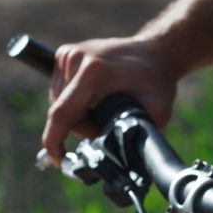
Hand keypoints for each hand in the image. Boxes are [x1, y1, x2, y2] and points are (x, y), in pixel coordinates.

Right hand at [42, 37, 180, 164]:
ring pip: (59, 102)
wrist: (155, 52)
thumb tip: (124, 157)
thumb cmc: (157, 82)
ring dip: (78, 113)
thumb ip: (139, 134)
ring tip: (104, 105)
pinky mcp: (65, 53)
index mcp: (93, 73)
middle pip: (61, 112)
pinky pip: (61, 90)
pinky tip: (95, 95)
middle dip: (82, 127)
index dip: (55, 141)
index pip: (61, 114)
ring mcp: (68, 54)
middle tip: (108, 122)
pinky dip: (75, 100)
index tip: (60, 160)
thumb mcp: (158, 111)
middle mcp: (75, 59)